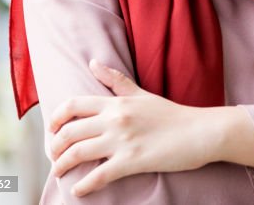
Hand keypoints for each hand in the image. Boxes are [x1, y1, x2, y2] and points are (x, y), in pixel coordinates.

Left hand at [48, 59, 216, 196]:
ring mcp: (123, 140)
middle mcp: (116, 119)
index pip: (73, 105)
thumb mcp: (142, 93)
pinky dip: (84, 186)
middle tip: (54, 156)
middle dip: (54, 147)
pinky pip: (98, 175)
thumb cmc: (173, 114)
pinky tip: (78, 191)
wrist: (201, 131)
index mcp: (117, 102)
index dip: (55, 118)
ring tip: (60, 173)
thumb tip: (93, 62)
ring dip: (62, 166)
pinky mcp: (132, 161)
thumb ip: (116, 81)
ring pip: (77, 153)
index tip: (52, 130)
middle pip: (69, 132)